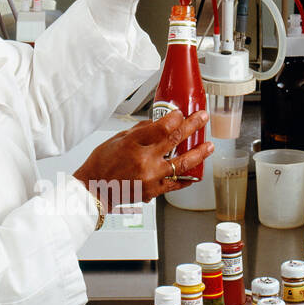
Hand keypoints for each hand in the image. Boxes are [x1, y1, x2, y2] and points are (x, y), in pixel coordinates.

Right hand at [74, 109, 211, 211]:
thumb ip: (139, 131)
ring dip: (199, 153)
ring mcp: (150, 176)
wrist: (95, 189)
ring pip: (182, 164)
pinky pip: (175, 184)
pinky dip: (186, 178)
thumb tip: (157, 123)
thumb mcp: (117, 140)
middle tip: (202, 118)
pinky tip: (194, 174)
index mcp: (132, 143)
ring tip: (208, 147)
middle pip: (176, 139)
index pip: (162, 126)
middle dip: (193, 126)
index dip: (176, 118)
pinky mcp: (153, 190)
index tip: (181, 113)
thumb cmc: (101, 165)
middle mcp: (144, 160)